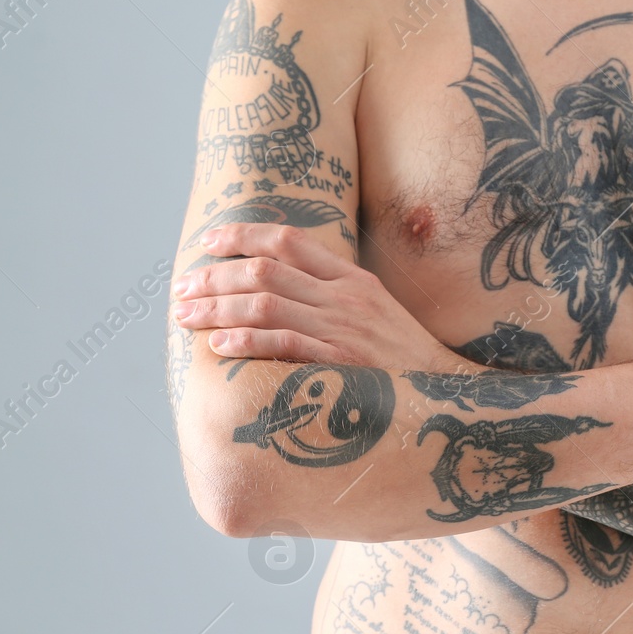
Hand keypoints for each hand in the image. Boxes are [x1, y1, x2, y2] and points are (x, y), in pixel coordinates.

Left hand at [170, 222, 464, 371]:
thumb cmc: (406, 364)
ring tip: (186, 314)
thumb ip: (333, 299)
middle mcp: (346, 297)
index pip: (288, 240)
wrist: (450, 397)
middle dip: (214, 275)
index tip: (208, 242)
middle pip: (264, 269)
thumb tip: (281, 294)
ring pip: (265, 302)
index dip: (241, 236)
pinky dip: (244, 340)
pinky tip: (218, 345)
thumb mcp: (376, 315)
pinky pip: (283, 343)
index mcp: (353, 279)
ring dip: (217, 306)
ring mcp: (344, 330)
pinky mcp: (341, 364)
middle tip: (182, 287)